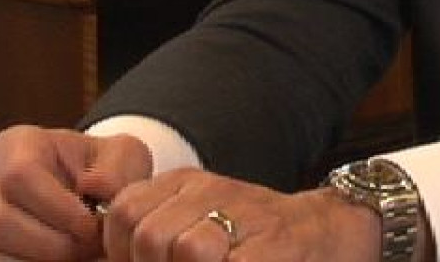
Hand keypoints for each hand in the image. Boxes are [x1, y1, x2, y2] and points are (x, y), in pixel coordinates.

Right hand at [0, 125, 152, 260]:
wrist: (94, 194)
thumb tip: (92, 187)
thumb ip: (116, 169)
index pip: (19, 175)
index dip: (56, 207)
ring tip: (81, 256)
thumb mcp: (123, 157)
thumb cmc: (104, 170)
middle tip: (90, 247)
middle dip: (53, 243)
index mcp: (15, 145)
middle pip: (1, 221)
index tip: (91, 225)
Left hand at [99, 168, 378, 261]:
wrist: (329, 231)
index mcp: (186, 184)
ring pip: (187, 250)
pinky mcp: (273, 247)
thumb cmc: (254, 239)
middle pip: (149, 236)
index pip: (123, 212)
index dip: (119, 251)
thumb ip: (154, 240)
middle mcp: (212, 192)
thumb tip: (110, 257)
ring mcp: (245, 217)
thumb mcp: (198, 222)